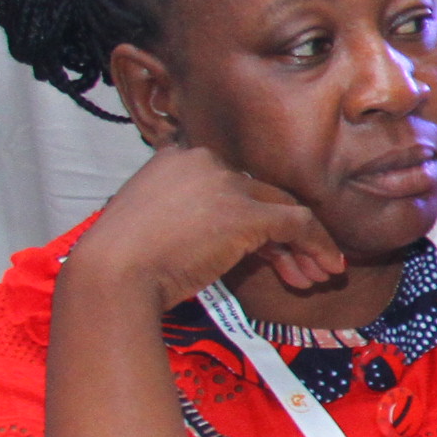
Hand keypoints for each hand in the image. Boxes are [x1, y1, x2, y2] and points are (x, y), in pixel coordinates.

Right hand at [67, 143, 348, 309]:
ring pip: (284, 209)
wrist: (110, 275)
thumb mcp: (154, 224)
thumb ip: (192, 217)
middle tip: (302, 269)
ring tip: (315, 277)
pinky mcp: (247, 212)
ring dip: (304, 246)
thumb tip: (233, 238)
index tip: (266, 251)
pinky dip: (317, 245)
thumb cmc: (121, 262)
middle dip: (285, 237)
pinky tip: (326, 267)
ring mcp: (226, 185)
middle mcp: (204, 162)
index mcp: (176, 159)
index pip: (232, 186)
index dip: (254, 221)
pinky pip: (298, 224)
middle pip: (261, 196)